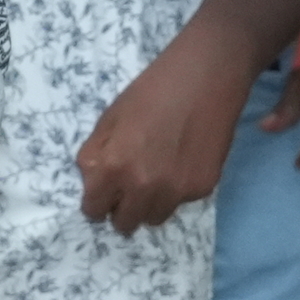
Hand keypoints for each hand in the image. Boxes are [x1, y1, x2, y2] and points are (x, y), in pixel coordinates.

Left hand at [76, 32, 260, 231]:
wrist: (207, 75)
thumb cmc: (152, 89)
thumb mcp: (110, 117)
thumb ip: (95, 155)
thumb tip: (92, 182)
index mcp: (114, 168)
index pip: (94, 210)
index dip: (96, 201)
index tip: (103, 194)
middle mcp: (144, 187)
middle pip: (125, 223)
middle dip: (122, 208)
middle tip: (129, 188)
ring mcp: (177, 191)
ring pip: (154, 218)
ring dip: (149, 204)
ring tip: (156, 175)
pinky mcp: (203, 188)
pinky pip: (181, 201)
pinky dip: (176, 189)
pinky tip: (181, 160)